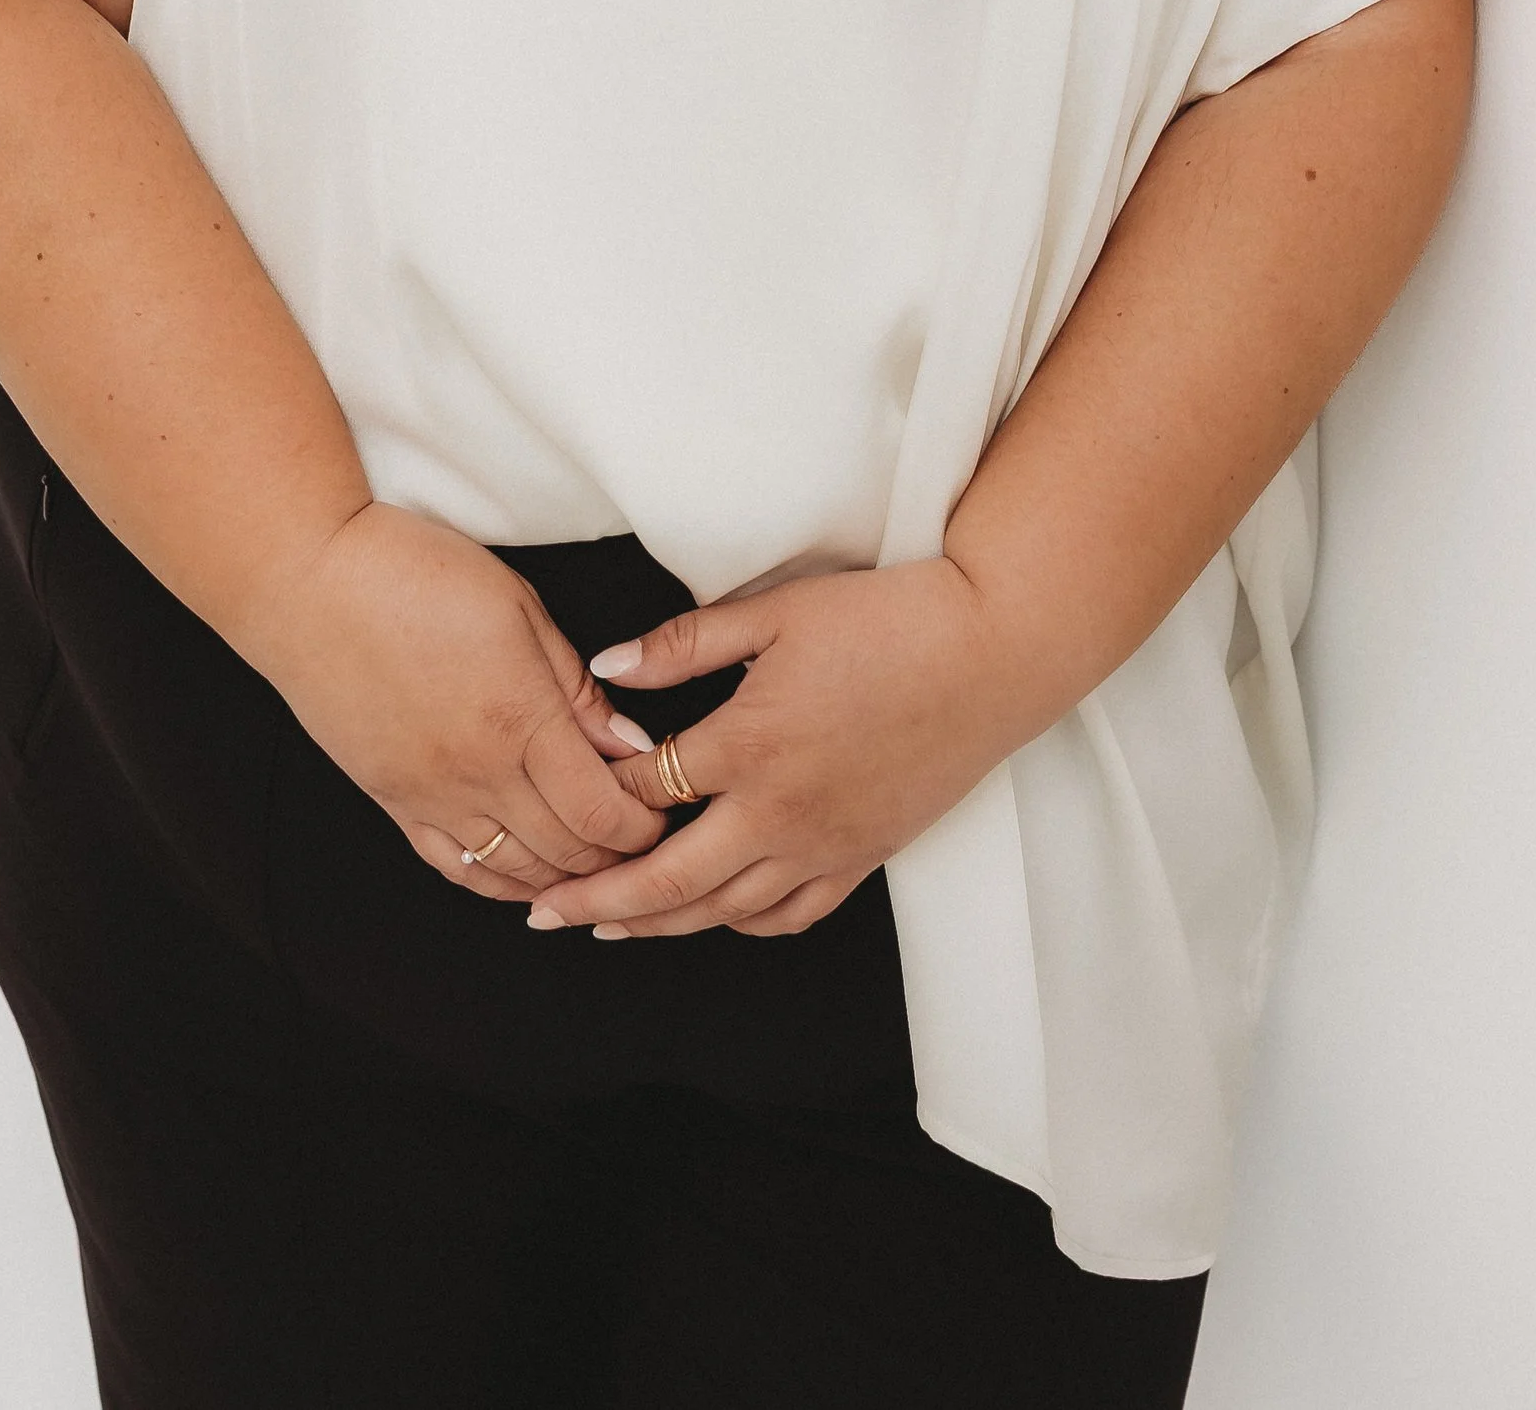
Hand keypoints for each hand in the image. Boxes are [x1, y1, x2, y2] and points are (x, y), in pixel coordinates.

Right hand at [245, 501, 666, 902]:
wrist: (309, 582)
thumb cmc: (416, 573)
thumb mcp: (519, 607)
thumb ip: (578, 688)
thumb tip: (631, 744)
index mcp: (520, 718)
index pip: (604, 811)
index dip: (645, 824)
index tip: (667, 804)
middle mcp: (478, 772)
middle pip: (569, 851)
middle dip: (618, 853)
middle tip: (644, 833)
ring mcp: (432, 796)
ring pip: (517, 873)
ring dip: (566, 874)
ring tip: (596, 855)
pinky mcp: (394, 803)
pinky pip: (458, 869)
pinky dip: (502, 882)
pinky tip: (527, 875)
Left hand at [524, 558, 1041, 938]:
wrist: (991, 652)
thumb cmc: (887, 620)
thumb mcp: (776, 611)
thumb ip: (684, 643)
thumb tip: (607, 664)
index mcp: (747, 744)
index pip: (644, 792)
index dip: (592, 799)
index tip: (552, 802)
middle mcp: (779, 811)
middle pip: (669, 880)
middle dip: (598, 901)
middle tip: (543, 913)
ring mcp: (824, 843)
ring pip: (725, 910)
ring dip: (659, 923)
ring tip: (610, 925)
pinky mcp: (864, 855)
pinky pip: (791, 914)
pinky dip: (743, 923)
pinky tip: (716, 915)